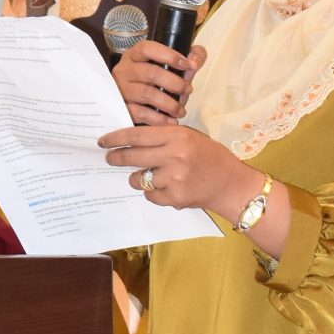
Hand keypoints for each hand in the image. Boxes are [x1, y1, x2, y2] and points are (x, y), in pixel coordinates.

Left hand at [98, 119, 254, 216]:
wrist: (230, 183)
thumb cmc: (209, 157)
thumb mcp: (189, 137)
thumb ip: (163, 137)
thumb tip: (131, 140)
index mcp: (177, 136)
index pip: (137, 135)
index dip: (116, 138)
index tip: (103, 141)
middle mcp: (174, 156)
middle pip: (132, 156)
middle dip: (116, 158)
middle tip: (109, 158)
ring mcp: (173, 178)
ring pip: (139, 179)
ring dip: (138, 178)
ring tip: (150, 176)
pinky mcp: (174, 197)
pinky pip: (150, 195)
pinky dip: (153, 193)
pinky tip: (166, 188)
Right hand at [113, 40, 204, 123]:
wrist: (138, 104)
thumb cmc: (159, 81)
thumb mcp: (175, 65)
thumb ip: (193, 56)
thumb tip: (194, 62)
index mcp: (135, 55)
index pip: (147, 49)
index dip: (168, 55)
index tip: (186, 64)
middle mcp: (124, 70)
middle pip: (151, 73)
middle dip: (174, 83)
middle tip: (188, 90)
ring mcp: (121, 89)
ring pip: (146, 94)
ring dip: (168, 103)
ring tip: (180, 110)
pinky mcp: (121, 108)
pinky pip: (140, 113)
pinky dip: (158, 118)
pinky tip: (170, 120)